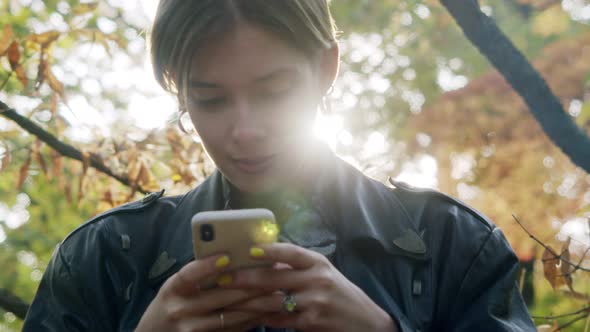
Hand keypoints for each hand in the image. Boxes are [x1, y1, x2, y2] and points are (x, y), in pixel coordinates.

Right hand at [136, 254, 265, 331]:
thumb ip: (198, 276)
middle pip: (220, 296)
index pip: (189, 275)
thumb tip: (235, 258)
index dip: (208, 265)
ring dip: (257, 307)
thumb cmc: (171, 305)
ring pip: (230, 316)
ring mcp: (191, 330)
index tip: (228, 256)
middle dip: (251, 286)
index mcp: (173, 289)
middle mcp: (180, 310)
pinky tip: (264, 315)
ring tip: (278, 297)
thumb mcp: (176, 288)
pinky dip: (249, 323)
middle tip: (274, 277)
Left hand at [222, 243, 396, 331]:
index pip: (290, 251)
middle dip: (244, 277)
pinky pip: (279, 319)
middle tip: (222, 276)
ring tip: (226, 298)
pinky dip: (261, 318)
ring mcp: (314, 301)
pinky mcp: (310, 322)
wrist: (366, 323)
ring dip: (246, 301)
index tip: (247, 249)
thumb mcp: (324, 273)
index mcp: (318, 262)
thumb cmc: (339, 295)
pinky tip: (246, 317)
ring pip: (272, 300)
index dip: (268, 249)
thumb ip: (298, 266)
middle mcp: (317, 279)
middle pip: (274, 276)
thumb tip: (264, 256)